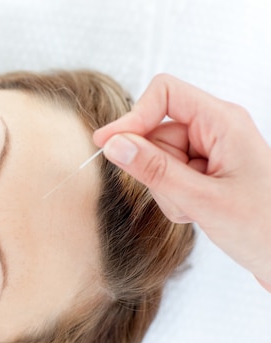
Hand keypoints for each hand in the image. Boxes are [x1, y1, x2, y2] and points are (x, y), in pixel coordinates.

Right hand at [93, 74, 270, 290]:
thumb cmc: (265, 229)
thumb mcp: (203, 200)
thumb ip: (155, 170)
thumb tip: (114, 144)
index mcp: (223, 122)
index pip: (165, 94)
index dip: (133, 117)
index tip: (107, 144)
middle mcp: (216, 129)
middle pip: (157, 132)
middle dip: (156, 169)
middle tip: (182, 198)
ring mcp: (210, 150)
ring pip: (159, 158)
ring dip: (166, 189)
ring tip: (195, 209)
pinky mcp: (205, 170)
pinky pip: (168, 175)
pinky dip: (173, 197)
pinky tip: (196, 212)